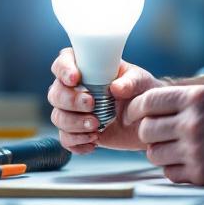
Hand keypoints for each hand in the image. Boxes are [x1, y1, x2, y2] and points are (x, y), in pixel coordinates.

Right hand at [48, 48, 164, 153]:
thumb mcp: (140, 80)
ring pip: (58, 117)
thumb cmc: (142, 91)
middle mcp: (74, 88)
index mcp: (86, 68)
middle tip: (92, 105)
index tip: (75, 79)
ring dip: (74, 124)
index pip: (62, 63)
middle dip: (70, 101)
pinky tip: (94, 142)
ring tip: (96, 127)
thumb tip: (116, 87)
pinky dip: (77, 142)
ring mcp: (74, 111)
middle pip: (55, 93)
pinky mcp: (78, 131)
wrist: (148, 119)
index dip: (63, 70)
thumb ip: (130, 82)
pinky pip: (65, 139)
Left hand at [124, 85, 203, 185]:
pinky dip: (174, 168)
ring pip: (153, 153)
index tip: (132, 115)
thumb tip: (153, 102)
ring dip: (160, 151)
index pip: (148, 102)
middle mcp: (193, 123)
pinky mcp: (201, 174)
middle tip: (160, 134)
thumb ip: (187, 98)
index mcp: (197, 99)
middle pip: (147, 129)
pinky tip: (189, 161)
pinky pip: (169, 172)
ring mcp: (196, 150)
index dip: (135, 108)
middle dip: (149, 132)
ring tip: (176, 148)